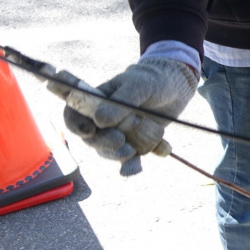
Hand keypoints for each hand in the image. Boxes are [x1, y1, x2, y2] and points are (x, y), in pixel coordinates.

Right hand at [63, 57, 197, 174]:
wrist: (176, 90)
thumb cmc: (152, 81)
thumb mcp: (140, 85)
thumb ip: (121, 101)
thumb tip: (99, 120)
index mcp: (95, 100)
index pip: (73, 114)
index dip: (74, 125)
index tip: (88, 131)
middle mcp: (101, 119)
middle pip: (91, 137)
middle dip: (102, 142)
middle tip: (120, 140)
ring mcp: (116, 132)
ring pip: (107, 150)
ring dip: (116, 154)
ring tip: (132, 151)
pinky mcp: (132, 143)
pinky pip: (127, 160)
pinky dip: (130, 166)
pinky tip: (136, 168)